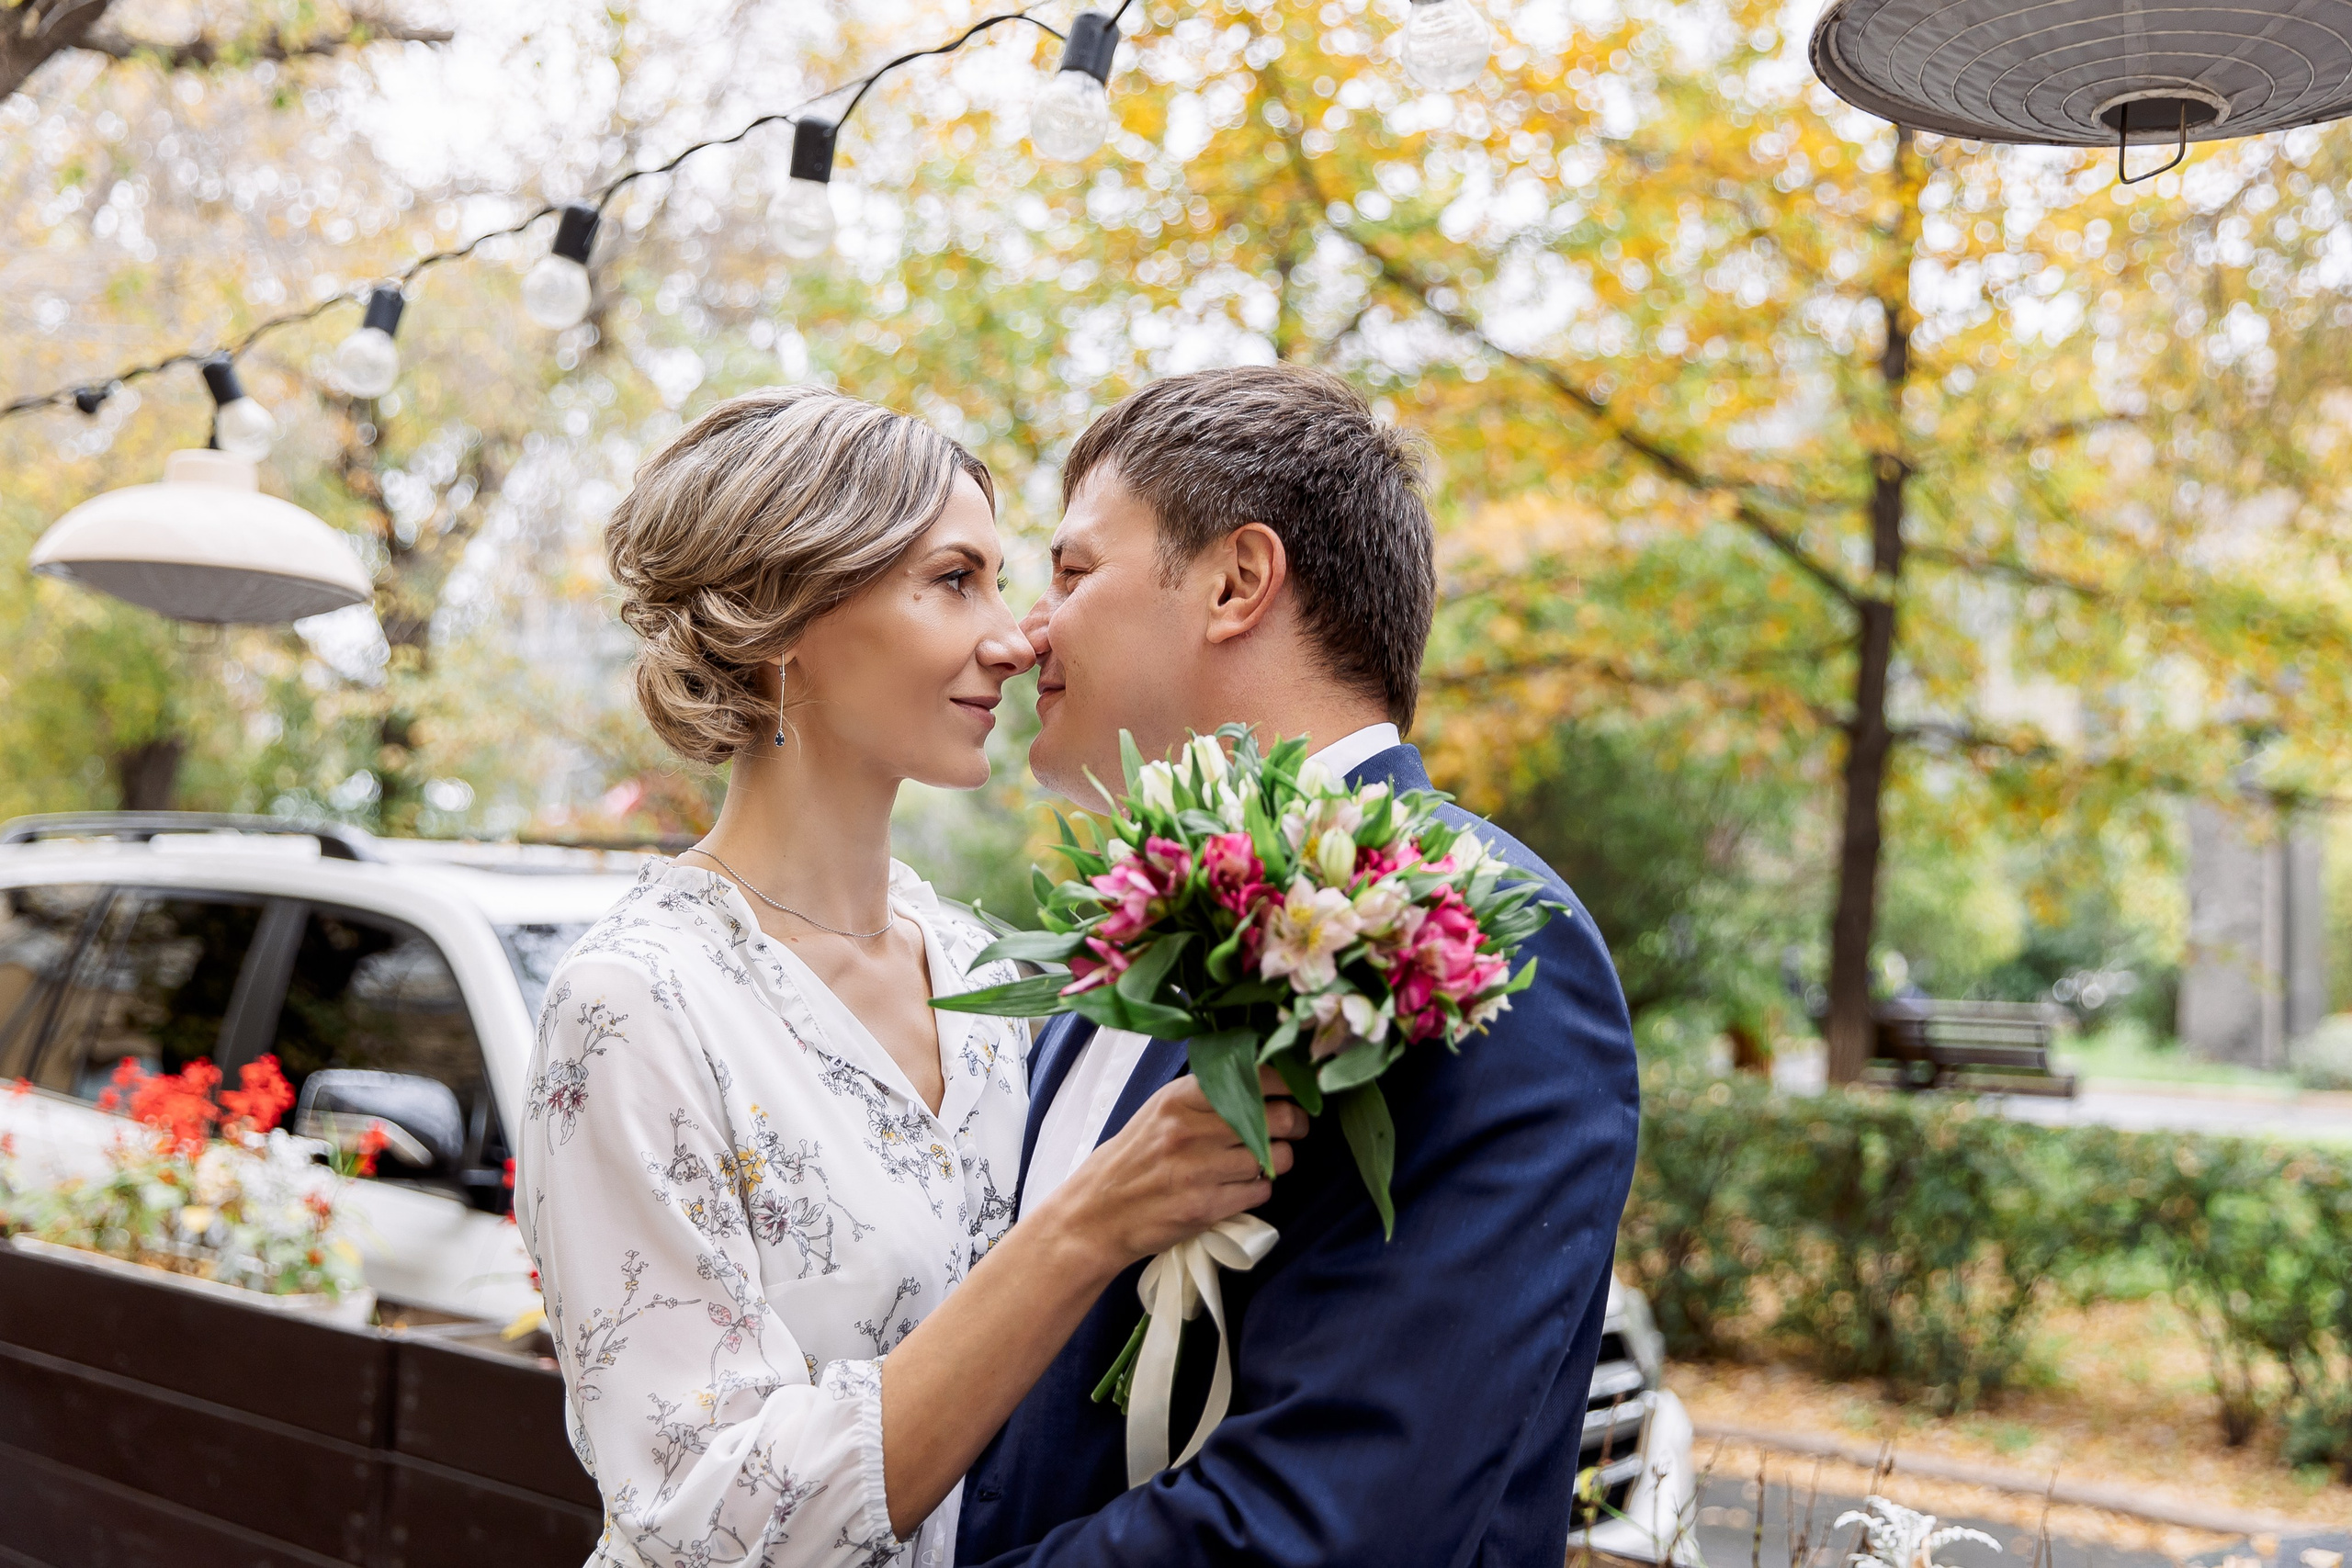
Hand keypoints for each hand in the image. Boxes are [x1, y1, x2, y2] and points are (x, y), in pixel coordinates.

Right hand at [1044, 1067, 1306, 1272]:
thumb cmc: (1134, 1159)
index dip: (1285, 1083)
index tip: (1296, 1090)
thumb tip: (1262, 1083)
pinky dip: (1259, 1190)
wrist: (1096, 1214)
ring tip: (1263, 1162)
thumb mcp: (1160, 1113)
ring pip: (1273, 1158)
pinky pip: (1259, 1192)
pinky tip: (1244, 1187)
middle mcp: (1189, 1129)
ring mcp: (1197, 1170)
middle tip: (1296, 1127)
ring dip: (1278, 1161)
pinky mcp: (1204, 1207)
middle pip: (1273, 1118)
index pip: (1251, 1077)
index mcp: (1179, 1098)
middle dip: (1295, 1123)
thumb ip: (1205, 1097)